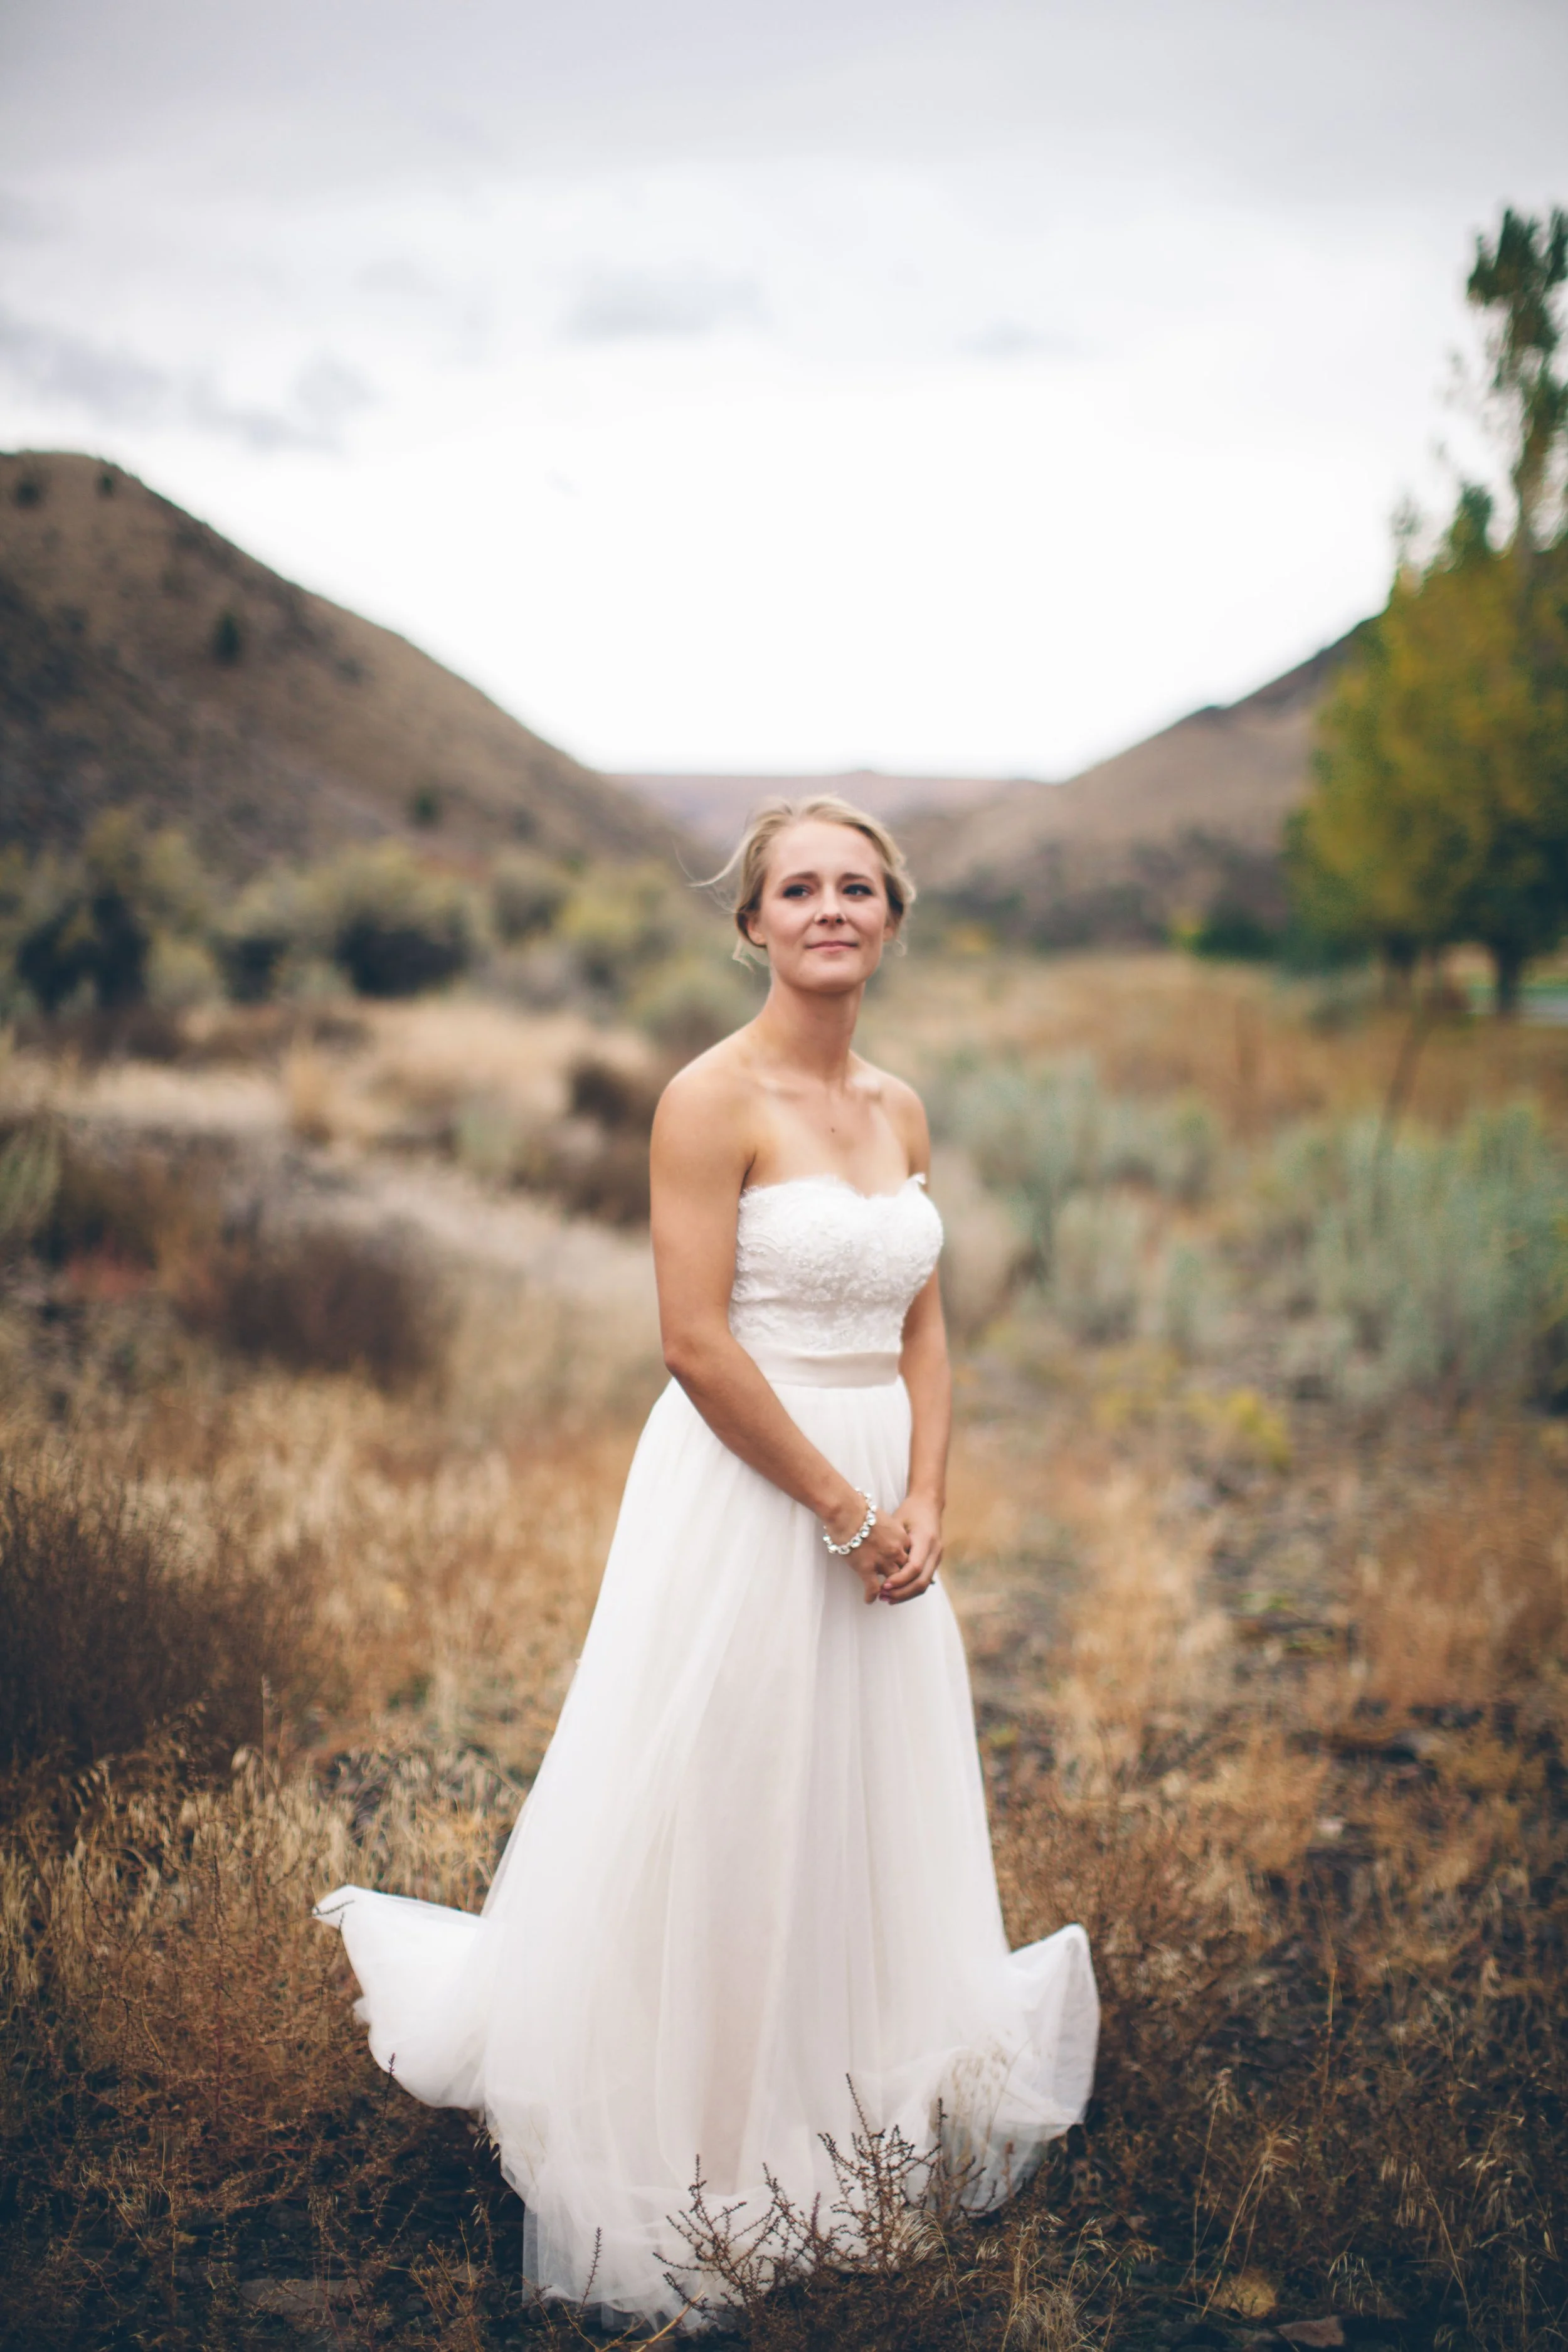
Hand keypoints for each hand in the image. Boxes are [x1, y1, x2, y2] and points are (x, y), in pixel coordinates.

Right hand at [823, 1488, 910, 1604]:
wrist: (846, 1510)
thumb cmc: (860, 1509)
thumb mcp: (882, 1518)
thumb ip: (887, 1528)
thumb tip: (881, 1530)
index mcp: (901, 1537)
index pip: (910, 1556)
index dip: (907, 1565)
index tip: (904, 1571)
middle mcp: (895, 1551)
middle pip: (905, 1571)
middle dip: (902, 1581)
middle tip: (898, 1588)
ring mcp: (882, 1561)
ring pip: (892, 1583)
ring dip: (889, 1591)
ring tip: (885, 1596)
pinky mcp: (866, 1568)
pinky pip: (873, 1589)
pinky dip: (871, 1596)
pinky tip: (868, 1599)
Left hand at [877, 1494, 942, 1604]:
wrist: (928, 1504)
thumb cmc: (910, 1511)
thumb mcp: (898, 1522)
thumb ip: (891, 1543)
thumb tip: (876, 1565)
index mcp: (926, 1540)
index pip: (914, 1567)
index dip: (899, 1580)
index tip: (883, 1586)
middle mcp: (935, 1551)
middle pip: (921, 1581)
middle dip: (902, 1592)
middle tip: (883, 1597)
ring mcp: (937, 1557)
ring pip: (924, 1584)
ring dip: (906, 1594)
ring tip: (887, 1599)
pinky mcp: (934, 1561)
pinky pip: (924, 1580)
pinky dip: (910, 1589)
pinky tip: (895, 1592)